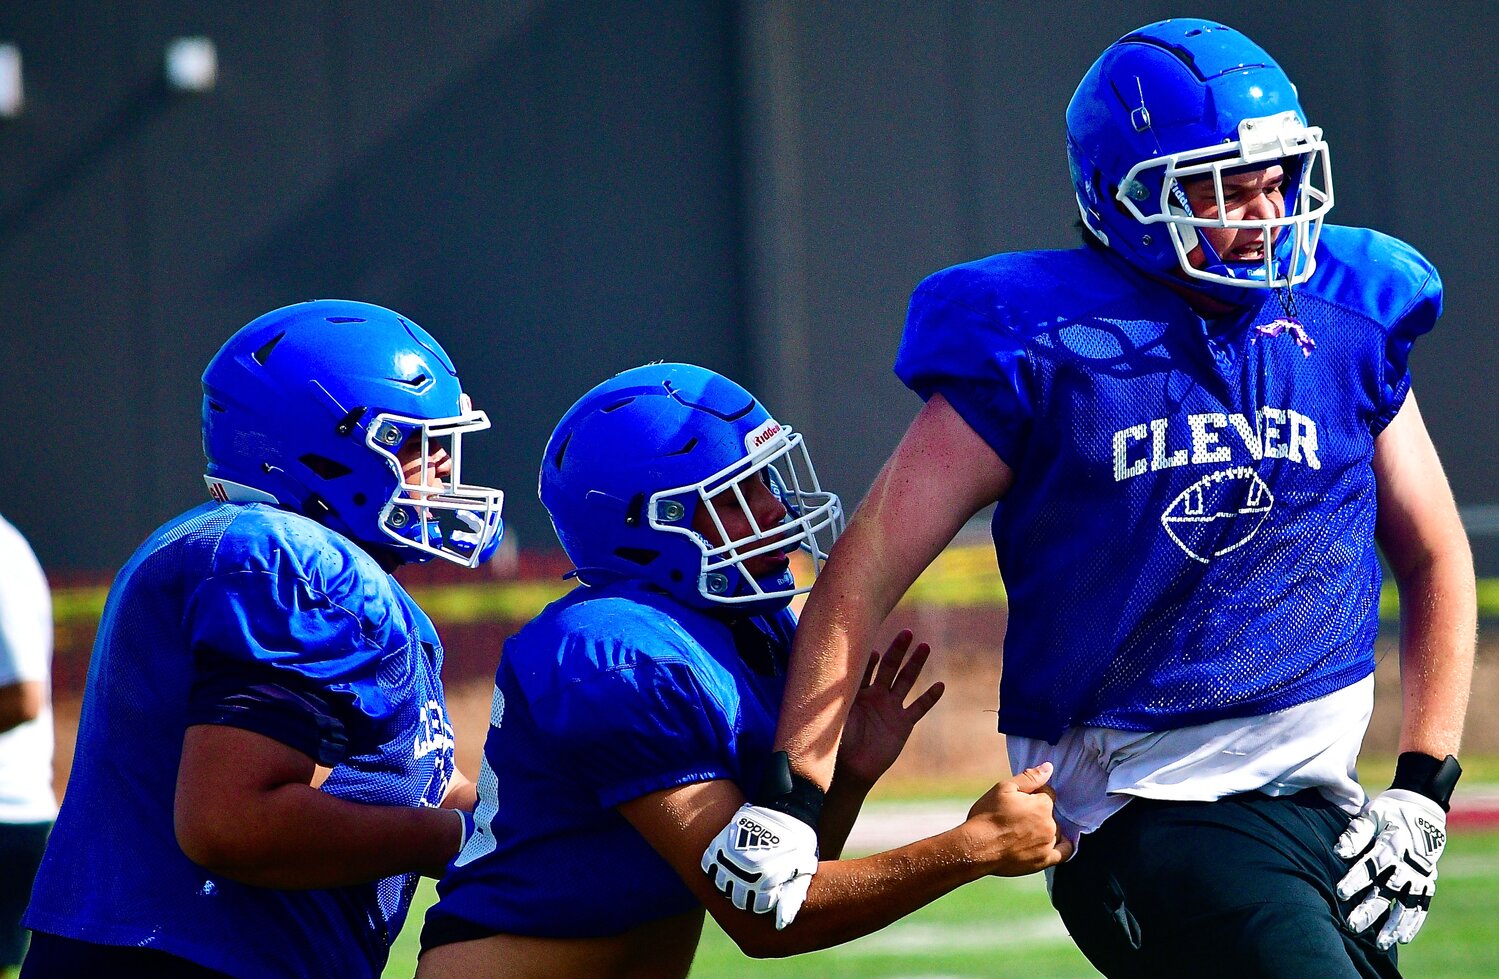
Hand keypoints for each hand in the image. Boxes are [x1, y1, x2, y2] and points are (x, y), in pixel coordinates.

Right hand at [701, 803, 819, 928]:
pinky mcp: (719, 843)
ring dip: (731, 882)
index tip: (769, 892)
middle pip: (738, 898)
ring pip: (722, 884)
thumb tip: (781, 923)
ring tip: (743, 874)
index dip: (765, 901)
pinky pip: (710, 867)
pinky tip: (730, 864)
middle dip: (747, 894)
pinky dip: (718, 868)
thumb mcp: (803, 867)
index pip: (758, 905)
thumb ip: (793, 896)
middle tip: (755, 883)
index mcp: (767, 876)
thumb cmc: (798, 840)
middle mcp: (746, 867)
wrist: (785, 806)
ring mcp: (730, 855)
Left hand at [835, 630, 944, 786]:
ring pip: (906, 681)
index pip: (866, 668)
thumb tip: (815, 681)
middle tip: (906, 633)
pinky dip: (929, 698)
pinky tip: (940, 686)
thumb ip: (831, 701)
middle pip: (889, 667)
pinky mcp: (903, 723)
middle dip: (897, 650)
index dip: (869, 658)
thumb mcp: (832, 719)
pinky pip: (918, 708)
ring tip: (924, 647)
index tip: (871, 650)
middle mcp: (876, 695)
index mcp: (857, 691)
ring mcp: (891, 708)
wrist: (850, 768)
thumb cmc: (836, 743)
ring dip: (915, 664)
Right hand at [963, 763, 1071, 875]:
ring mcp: (1048, 844)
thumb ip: (1029, 778)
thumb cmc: (987, 816)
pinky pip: (1064, 853)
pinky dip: (1065, 846)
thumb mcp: (1004, 788)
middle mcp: (1050, 825)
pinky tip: (1058, 842)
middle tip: (1017, 816)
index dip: (1033, 794)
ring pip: (1055, 831)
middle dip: (1038, 812)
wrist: (977, 848)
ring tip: (1024, 830)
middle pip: (1051, 813)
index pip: (1047, 794)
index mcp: (1042, 805)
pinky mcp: (1044, 860)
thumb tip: (1049, 768)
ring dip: (1045, 828)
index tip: (1018, 800)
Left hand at [1335, 789, 1447, 948]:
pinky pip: (1422, 905)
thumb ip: (1356, 833)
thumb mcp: (1372, 814)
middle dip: (1371, 908)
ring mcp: (1421, 874)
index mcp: (1393, 843)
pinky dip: (1413, 922)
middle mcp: (1409, 862)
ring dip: (1394, 924)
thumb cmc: (1389, 812)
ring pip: (1407, 903)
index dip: (1356, 879)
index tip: (1340, 892)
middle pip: (1389, 889)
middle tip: (1353, 925)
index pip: (1372, 864)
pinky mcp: (1429, 881)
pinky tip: (1402, 938)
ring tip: (1380, 943)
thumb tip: (1338, 851)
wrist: (1422, 808)